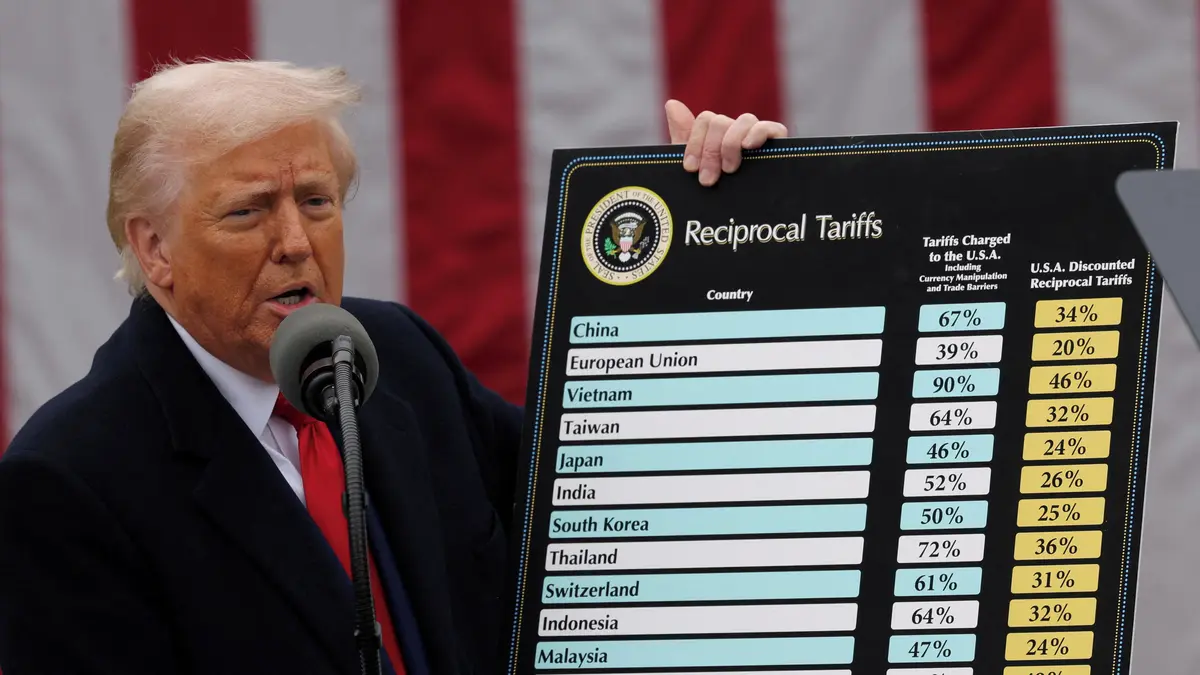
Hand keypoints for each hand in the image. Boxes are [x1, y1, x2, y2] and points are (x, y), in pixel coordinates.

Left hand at [665, 99, 787, 185]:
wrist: (741, 228)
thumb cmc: (717, 197)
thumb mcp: (696, 169)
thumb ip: (683, 138)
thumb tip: (671, 103)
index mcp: (718, 137)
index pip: (706, 120)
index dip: (695, 143)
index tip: (690, 169)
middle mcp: (738, 134)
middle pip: (721, 121)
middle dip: (710, 151)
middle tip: (708, 180)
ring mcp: (759, 140)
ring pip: (745, 120)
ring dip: (730, 144)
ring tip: (728, 170)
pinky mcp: (779, 148)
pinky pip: (773, 128)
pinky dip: (759, 132)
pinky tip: (749, 146)